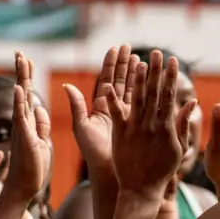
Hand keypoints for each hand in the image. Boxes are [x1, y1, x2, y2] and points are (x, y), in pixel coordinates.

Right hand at [1, 52, 52, 203]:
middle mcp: (23, 122)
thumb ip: (40, 125)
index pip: (28, 94)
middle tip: (20, 52)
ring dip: (21, 79)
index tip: (26, 58)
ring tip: (21, 61)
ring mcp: (22, 129)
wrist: (24, 188)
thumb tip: (40, 107)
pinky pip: (21, 117)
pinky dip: (19, 102)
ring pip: (21, 99)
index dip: (28, 76)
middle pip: (22, 91)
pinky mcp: (24, 138)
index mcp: (29, 122)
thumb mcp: (41, 141)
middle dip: (22, 71)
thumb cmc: (32, 167)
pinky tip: (19, 89)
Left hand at [64, 46, 136, 175]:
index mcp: (99, 107)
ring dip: (136, 74)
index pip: (106, 80)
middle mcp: (113, 109)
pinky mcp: (137, 123)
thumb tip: (66, 85)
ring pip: (132, 90)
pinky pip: (143, 105)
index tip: (115, 49)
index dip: (111, 64)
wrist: (109, 171)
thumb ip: (76, 105)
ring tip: (142, 58)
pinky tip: (153, 80)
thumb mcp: (82, 127)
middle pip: (119, 81)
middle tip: (129, 47)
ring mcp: (127, 115)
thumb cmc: (93, 151)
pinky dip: (147, 92)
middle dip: (124, 64)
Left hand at [106, 50, 196, 196]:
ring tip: (139, 62)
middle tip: (157, 53)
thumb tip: (192, 102)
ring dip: (138, 80)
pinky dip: (111, 100)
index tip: (174, 61)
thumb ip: (182, 124)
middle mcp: (151, 125)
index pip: (169, 96)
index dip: (171, 77)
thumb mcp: (178, 148)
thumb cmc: (162, 170)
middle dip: (156, 72)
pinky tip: (108, 85)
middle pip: (154, 93)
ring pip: (137, 100)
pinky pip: (116, 114)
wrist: (142, 189)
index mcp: (166, 127)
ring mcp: (135, 129)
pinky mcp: (120, 135)